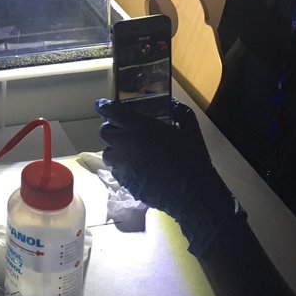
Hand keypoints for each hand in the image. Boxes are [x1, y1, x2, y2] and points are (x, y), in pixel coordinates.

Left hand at [97, 98, 240, 256]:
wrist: (194, 193)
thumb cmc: (193, 158)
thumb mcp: (189, 127)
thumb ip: (177, 110)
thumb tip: (169, 102)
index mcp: (140, 127)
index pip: (112, 112)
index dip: (104, 106)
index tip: (102, 105)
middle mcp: (126, 144)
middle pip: (104, 133)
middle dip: (111, 129)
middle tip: (122, 130)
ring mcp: (124, 165)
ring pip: (108, 154)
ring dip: (115, 149)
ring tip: (130, 151)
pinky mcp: (125, 183)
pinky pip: (116, 171)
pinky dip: (122, 167)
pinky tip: (136, 168)